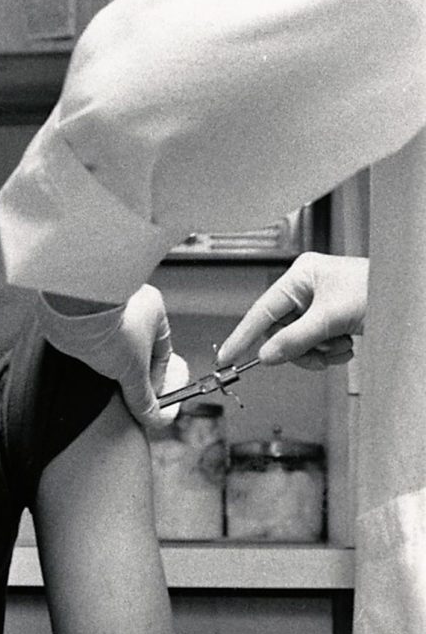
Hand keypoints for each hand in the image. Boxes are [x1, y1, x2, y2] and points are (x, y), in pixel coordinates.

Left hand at [40, 284, 187, 428]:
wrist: (70, 308)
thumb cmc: (109, 325)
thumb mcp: (132, 371)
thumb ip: (142, 396)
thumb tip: (151, 416)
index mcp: (153, 309)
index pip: (161, 351)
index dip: (156, 378)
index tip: (149, 397)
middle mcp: (130, 302)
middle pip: (136, 346)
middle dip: (130, 370)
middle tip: (126, 391)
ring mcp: (104, 305)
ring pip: (112, 341)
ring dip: (109, 360)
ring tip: (104, 378)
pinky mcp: (79, 310)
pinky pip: (90, 336)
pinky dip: (91, 351)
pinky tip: (88, 363)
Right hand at [216, 252, 365, 370]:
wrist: (410, 299)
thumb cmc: (378, 291)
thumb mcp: (331, 318)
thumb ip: (295, 339)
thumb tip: (268, 355)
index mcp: (300, 276)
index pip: (262, 310)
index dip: (243, 335)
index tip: (227, 356)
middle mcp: (307, 289)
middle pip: (282, 331)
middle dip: (301, 348)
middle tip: (318, 354)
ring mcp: (320, 305)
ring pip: (300, 342)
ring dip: (319, 352)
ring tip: (340, 347)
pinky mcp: (332, 320)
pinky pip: (317, 344)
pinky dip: (331, 352)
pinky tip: (348, 345)